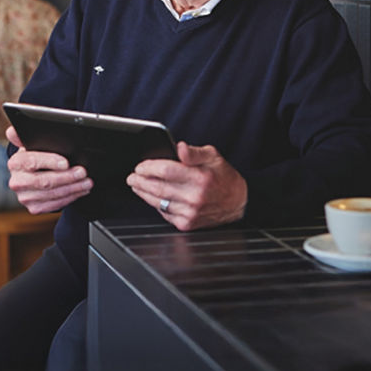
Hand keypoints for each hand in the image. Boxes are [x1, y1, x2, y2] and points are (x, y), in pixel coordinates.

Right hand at [6, 126, 92, 213]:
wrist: (30, 177)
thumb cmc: (34, 158)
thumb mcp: (30, 145)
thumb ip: (22, 136)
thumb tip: (13, 131)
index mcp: (15, 163)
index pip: (32, 162)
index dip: (50, 162)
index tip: (66, 162)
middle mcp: (17, 182)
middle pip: (44, 181)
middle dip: (67, 177)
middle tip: (82, 172)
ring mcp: (25, 197)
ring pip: (53, 194)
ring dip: (73, 188)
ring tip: (86, 182)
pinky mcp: (34, 208)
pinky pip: (55, 204)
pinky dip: (71, 197)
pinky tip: (80, 191)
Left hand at [126, 142, 247, 229]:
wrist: (239, 202)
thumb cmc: (224, 177)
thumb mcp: (213, 156)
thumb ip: (193, 152)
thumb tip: (179, 147)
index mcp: (200, 178)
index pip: (165, 171)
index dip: (148, 168)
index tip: (140, 166)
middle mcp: (194, 197)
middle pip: (157, 187)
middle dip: (139, 181)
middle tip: (131, 177)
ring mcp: (190, 212)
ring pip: (158, 202)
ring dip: (143, 193)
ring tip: (136, 186)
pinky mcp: (187, 224)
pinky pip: (164, 213)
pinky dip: (156, 204)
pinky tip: (152, 198)